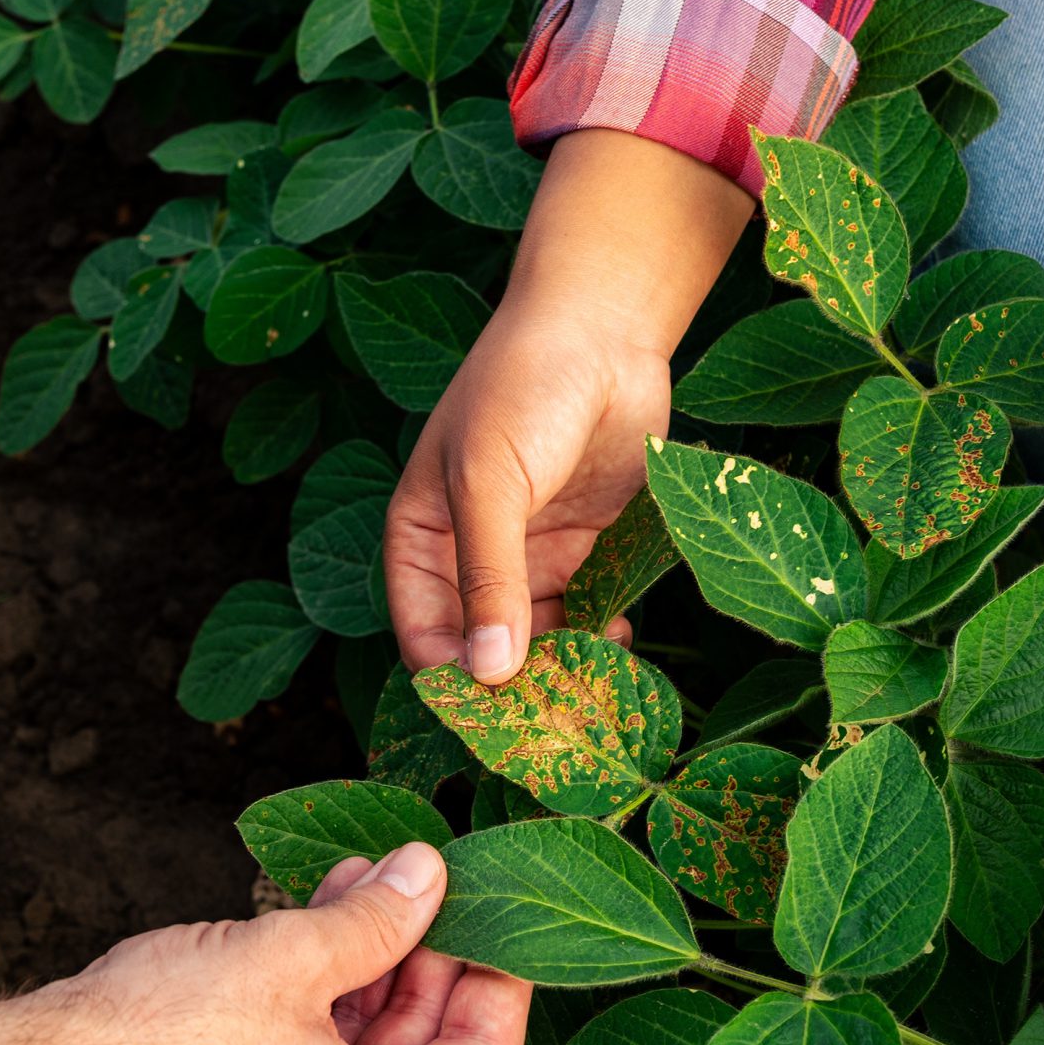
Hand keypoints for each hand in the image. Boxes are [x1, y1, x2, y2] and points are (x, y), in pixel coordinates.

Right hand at [31, 843, 529, 1044]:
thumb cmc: (162, 1043)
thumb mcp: (292, 957)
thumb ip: (378, 919)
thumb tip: (428, 874)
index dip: (499, 975)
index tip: (500, 911)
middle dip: (423, 959)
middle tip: (426, 880)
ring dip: (364, 969)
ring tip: (360, 881)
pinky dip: (316, 1003)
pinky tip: (306, 925)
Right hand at [383, 127, 757, 681]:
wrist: (605, 325)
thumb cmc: (524, 386)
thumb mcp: (492, 482)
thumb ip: (489, 578)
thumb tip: (485, 673)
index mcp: (422, 540)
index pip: (423, 635)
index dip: (451, 680)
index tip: (492, 719)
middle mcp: (473, 557)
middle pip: (483, 647)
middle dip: (514, 685)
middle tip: (553, 719)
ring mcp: (532, 555)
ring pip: (539, 639)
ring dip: (563, 666)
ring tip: (593, 688)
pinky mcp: (587, 548)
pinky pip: (588, 612)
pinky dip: (601, 636)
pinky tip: (620, 643)